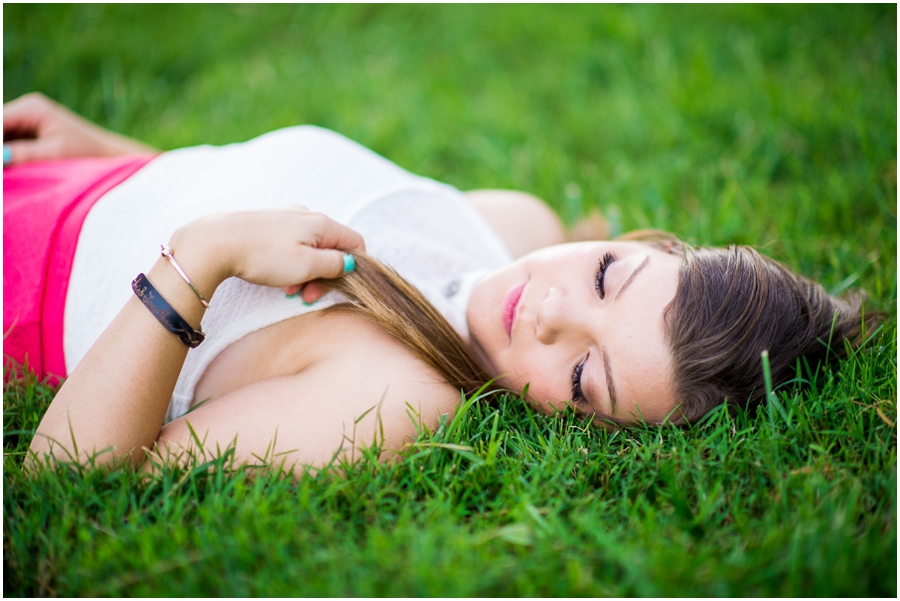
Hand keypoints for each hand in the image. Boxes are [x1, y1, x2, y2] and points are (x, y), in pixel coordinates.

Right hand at [3, 92, 156, 164]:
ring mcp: (27, 119)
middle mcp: (26, 108)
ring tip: (9, 167)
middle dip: (0, 145)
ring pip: (3, 134)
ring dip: (4, 150)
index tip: (1, 159)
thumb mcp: (53, 154)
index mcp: (32, 107)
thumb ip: (22, 154)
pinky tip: (11, 166)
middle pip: (0, 126)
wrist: (107, 155)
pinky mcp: (29, 131)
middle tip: (5, 166)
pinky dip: (8, 152)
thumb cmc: (86, 153)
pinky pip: (9, 141)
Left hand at [171, 207, 365, 303]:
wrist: (215, 242)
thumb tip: (350, 262)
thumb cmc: (262, 255)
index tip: (339, 287)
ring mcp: (286, 217)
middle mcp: (306, 215)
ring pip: (310, 248)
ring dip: (306, 273)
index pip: (355, 242)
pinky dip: (290, 264)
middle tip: (308, 296)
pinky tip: (276, 277)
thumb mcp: (306, 266)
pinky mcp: (268, 224)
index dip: (354, 267)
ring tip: (289, 291)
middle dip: (325, 275)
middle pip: (331, 247)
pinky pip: (290, 245)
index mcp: (321, 223)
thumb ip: (334, 264)